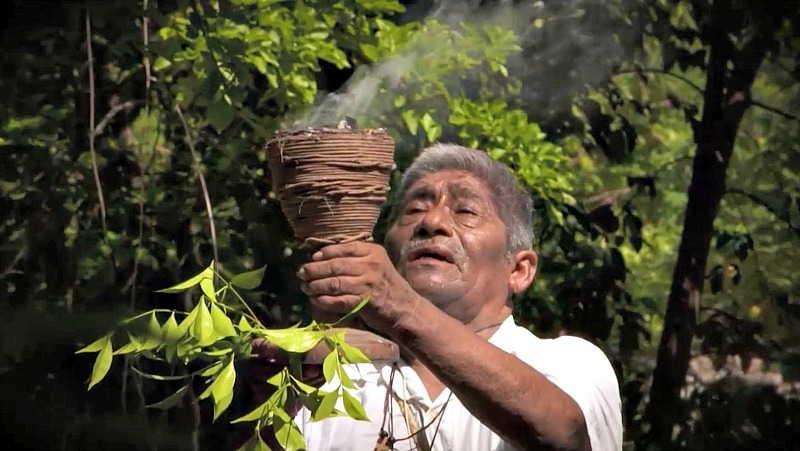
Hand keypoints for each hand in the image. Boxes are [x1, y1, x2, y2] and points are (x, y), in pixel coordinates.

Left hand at [297, 242, 419, 334]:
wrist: (404, 307)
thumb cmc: (386, 284)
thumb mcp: (376, 263)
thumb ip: (354, 257)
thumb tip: (319, 255)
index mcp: (373, 252)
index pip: (342, 248)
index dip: (323, 253)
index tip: (312, 258)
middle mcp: (370, 265)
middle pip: (334, 265)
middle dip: (314, 270)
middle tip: (301, 273)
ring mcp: (368, 284)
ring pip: (333, 283)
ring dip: (315, 286)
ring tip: (305, 287)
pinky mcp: (364, 302)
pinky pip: (337, 300)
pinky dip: (323, 300)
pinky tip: (315, 300)